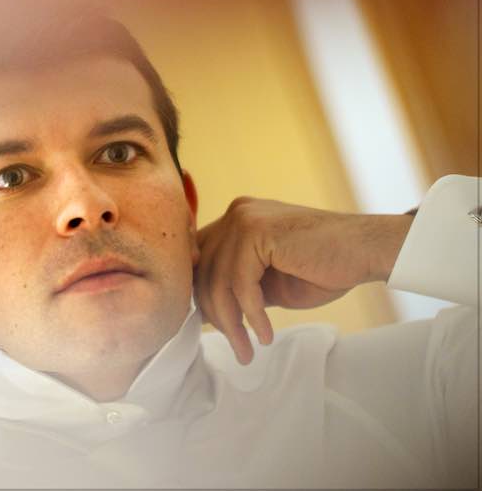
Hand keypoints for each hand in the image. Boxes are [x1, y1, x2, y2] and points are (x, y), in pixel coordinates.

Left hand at [193, 197, 411, 364]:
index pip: (199, 261)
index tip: (213, 328)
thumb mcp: (269, 280)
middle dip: (216, 316)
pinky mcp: (258, 232)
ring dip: (232, 324)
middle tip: (236, 347)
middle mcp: (235, 214)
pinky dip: (252, 315)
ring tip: (247, 350)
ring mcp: (244, 219)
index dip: (201, 296)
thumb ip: (238, 286)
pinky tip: (265, 335)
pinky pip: (242, 284)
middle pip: (204, 273)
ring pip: (219, 282)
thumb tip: (205, 312)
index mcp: (235, 221)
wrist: (367, 251)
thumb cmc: (324, 267)